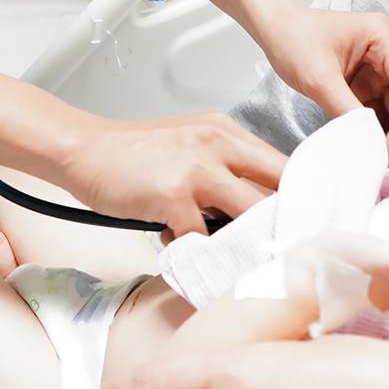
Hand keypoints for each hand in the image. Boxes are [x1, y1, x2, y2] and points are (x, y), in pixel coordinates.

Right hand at [62, 114, 285, 239]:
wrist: (85, 149)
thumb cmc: (134, 152)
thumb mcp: (190, 143)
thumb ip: (224, 167)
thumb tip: (254, 207)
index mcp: (226, 131)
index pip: (282, 163)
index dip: (297, 196)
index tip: (303, 220)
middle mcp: (218, 144)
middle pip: (277, 188)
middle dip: (285, 222)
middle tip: (284, 248)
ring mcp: (197, 170)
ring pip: (247, 215)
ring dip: (246, 242)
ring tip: (239, 257)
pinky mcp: (172, 196)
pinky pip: (200, 239)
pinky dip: (194, 252)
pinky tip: (178, 245)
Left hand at [254, 3, 388, 161]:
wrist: (276, 29)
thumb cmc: (293, 39)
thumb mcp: (318, 78)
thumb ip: (346, 110)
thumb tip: (368, 143)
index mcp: (384, 35)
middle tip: (385, 161)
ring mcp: (381, 65)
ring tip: (377, 159)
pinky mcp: (369, 80)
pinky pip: (380, 108)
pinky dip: (375, 128)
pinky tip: (368, 147)